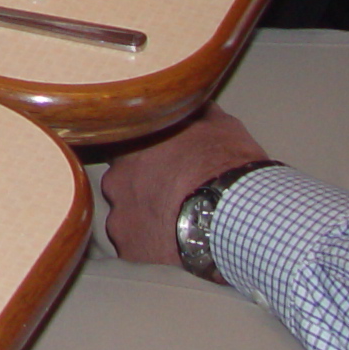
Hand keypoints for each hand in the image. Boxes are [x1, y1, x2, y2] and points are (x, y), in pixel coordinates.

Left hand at [101, 103, 270, 265]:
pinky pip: (135, 248)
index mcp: (132, 147)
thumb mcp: (219, 125)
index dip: (144, 157)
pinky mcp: (129, 250)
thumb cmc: (225, 165)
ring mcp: (120, 217)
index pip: (123, 147)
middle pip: (122, 184)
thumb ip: (197, 112)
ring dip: (144, 220)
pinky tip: (173, 248)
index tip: (161, 164)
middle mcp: (117, 180)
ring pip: (126, 218)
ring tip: (175, 225)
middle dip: (141, 190)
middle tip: (171, 197)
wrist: (231, 215)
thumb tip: (195, 98)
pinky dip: (150, 248)